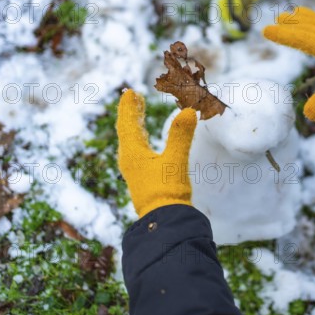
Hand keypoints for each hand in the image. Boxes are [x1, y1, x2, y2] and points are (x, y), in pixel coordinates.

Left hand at [116, 90, 196, 217]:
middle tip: (133, 98)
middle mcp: (129, 160)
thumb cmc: (167, 190)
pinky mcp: (142, 179)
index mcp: (132, 152)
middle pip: (127, 131)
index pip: (127, 123)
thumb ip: (181, 135)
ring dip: (135, 126)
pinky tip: (146, 143)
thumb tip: (188, 110)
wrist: (164, 222)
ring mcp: (134, 171)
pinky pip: (137, 152)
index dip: (129, 107)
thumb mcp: (175, 160)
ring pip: (131, 142)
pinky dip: (140, 139)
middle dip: (131, 114)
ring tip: (139, 115)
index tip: (130, 92)